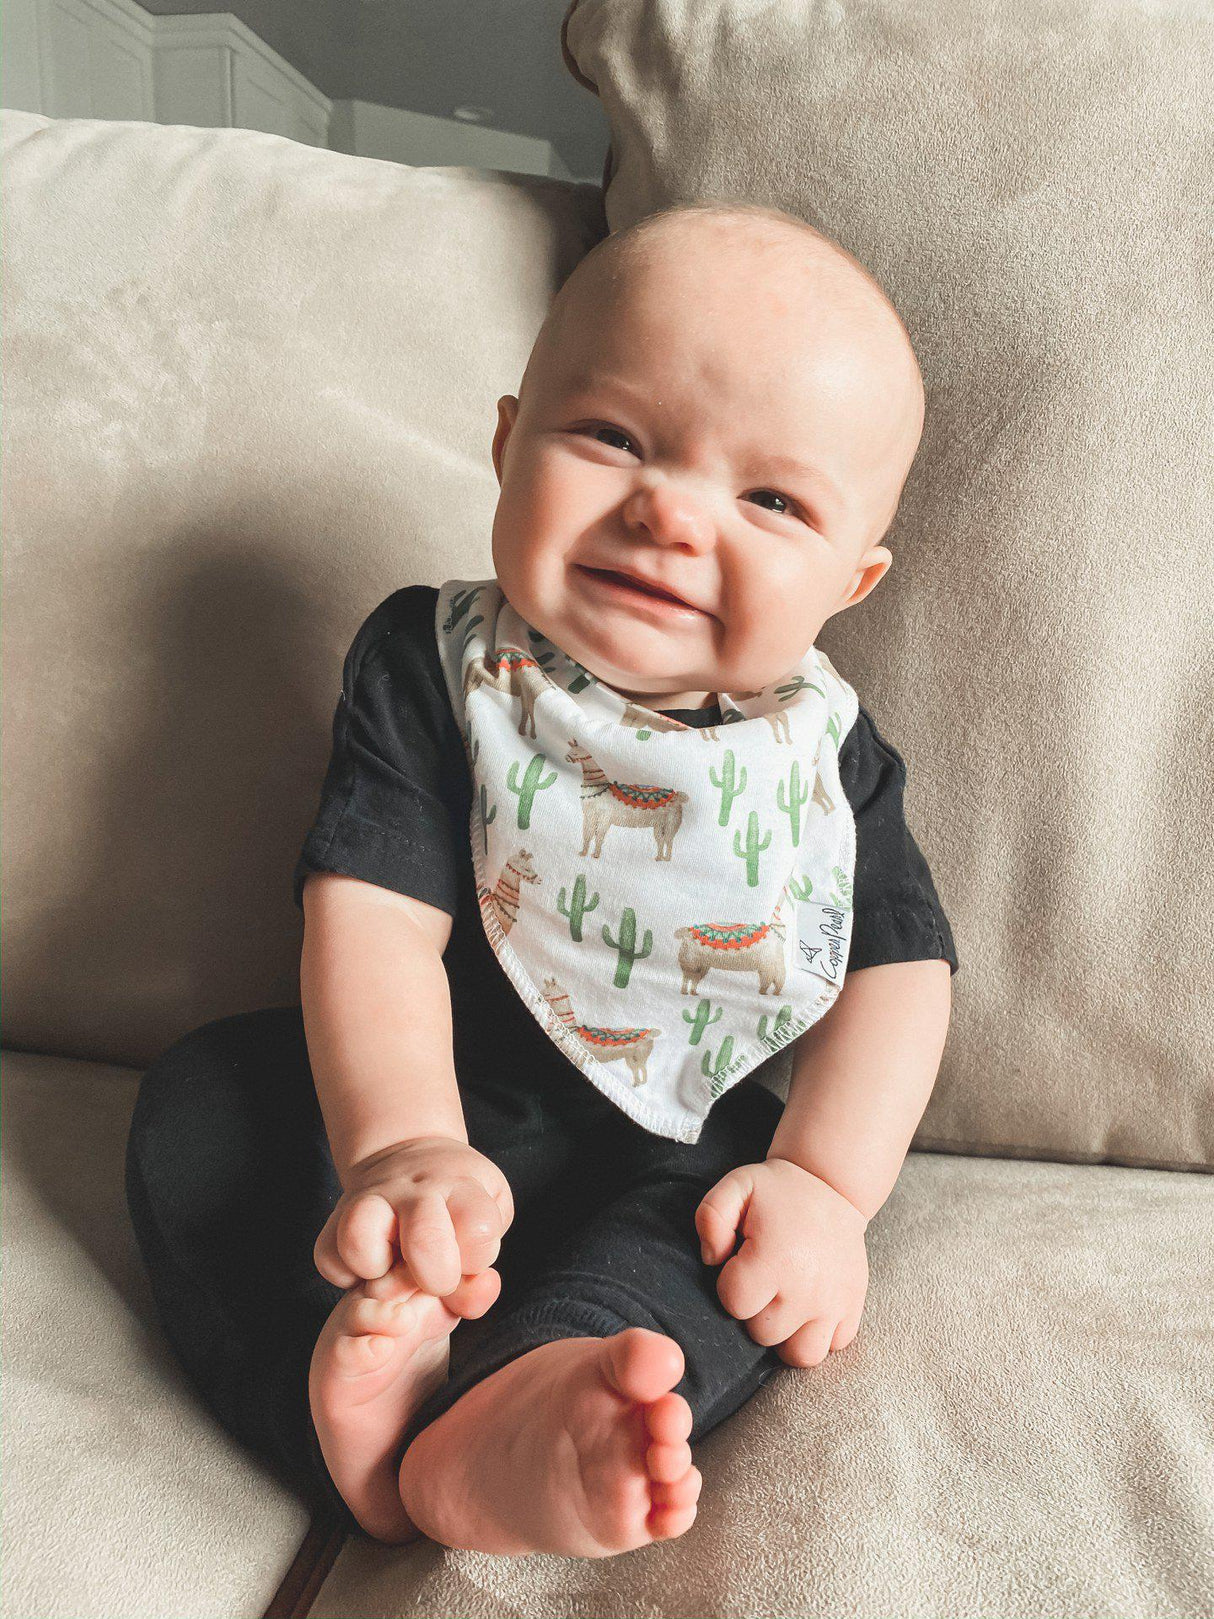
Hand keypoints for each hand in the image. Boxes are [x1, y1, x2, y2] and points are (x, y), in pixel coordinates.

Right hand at [314, 1135, 513, 1296]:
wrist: (410, 1157)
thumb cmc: (456, 1203)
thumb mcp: (488, 1222)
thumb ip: (481, 1275)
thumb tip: (469, 1301)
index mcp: (460, 1186)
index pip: (477, 1227)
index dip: (478, 1257)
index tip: (470, 1256)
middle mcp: (414, 1190)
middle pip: (425, 1238)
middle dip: (435, 1276)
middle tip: (434, 1277)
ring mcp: (370, 1200)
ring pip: (359, 1238)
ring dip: (378, 1268)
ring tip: (392, 1268)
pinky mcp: (336, 1218)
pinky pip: (328, 1257)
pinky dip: (345, 1274)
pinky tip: (370, 1269)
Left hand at [695, 1157, 868, 1366]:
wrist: (832, 1185)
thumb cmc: (777, 1191)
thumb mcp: (735, 1187)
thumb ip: (710, 1218)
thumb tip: (712, 1260)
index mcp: (775, 1259)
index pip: (734, 1303)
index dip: (730, 1283)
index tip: (741, 1261)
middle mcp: (808, 1289)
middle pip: (762, 1333)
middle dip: (755, 1309)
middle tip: (764, 1277)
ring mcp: (835, 1303)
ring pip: (799, 1354)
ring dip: (786, 1333)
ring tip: (783, 1302)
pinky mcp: (853, 1308)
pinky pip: (832, 1347)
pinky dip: (817, 1334)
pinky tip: (807, 1307)